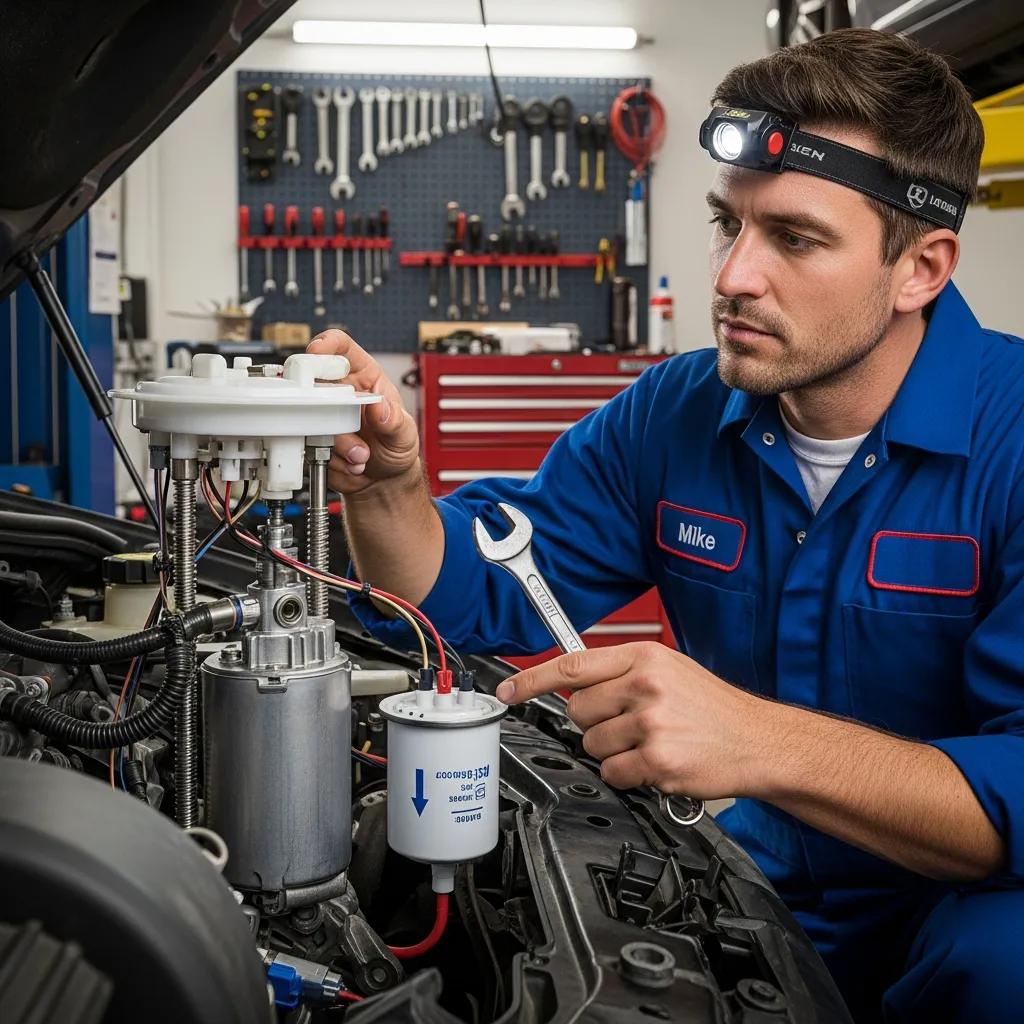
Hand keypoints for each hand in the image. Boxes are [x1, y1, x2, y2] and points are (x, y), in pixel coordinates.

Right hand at [306, 330, 419, 495]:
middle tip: (346, 426)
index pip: (342, 348)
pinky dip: (330, 458)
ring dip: (337, 442)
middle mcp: (339, 392)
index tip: (317, 351)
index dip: (327, 344)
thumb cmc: (396, 447)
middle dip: (329, 408)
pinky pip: (309, 443)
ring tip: (361, 456)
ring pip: (311, 418)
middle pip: (314, 381)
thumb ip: (394, 421)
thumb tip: (379, 406)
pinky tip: (349, 463)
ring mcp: (322, 415)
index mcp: (364, 377)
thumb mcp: (404, 434)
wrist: (383, 480)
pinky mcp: (312, 438)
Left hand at [495, 642, 767, 798]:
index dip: (532, 679)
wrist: (759, 741)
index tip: (508, 690)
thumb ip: (625, 673)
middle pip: (577, 711)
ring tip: (650, 744)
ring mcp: (650, 723)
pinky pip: (613, 774)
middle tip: (628, 726)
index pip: (572, 665)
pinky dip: (629, 776)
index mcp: (644, 658)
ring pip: (592, 745)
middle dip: (594, 724)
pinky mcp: (657, 759)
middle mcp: (645, 685)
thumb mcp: (671, 671)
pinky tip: (656, 765)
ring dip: (614, 752)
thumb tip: (577, 684)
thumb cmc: (715, 709)